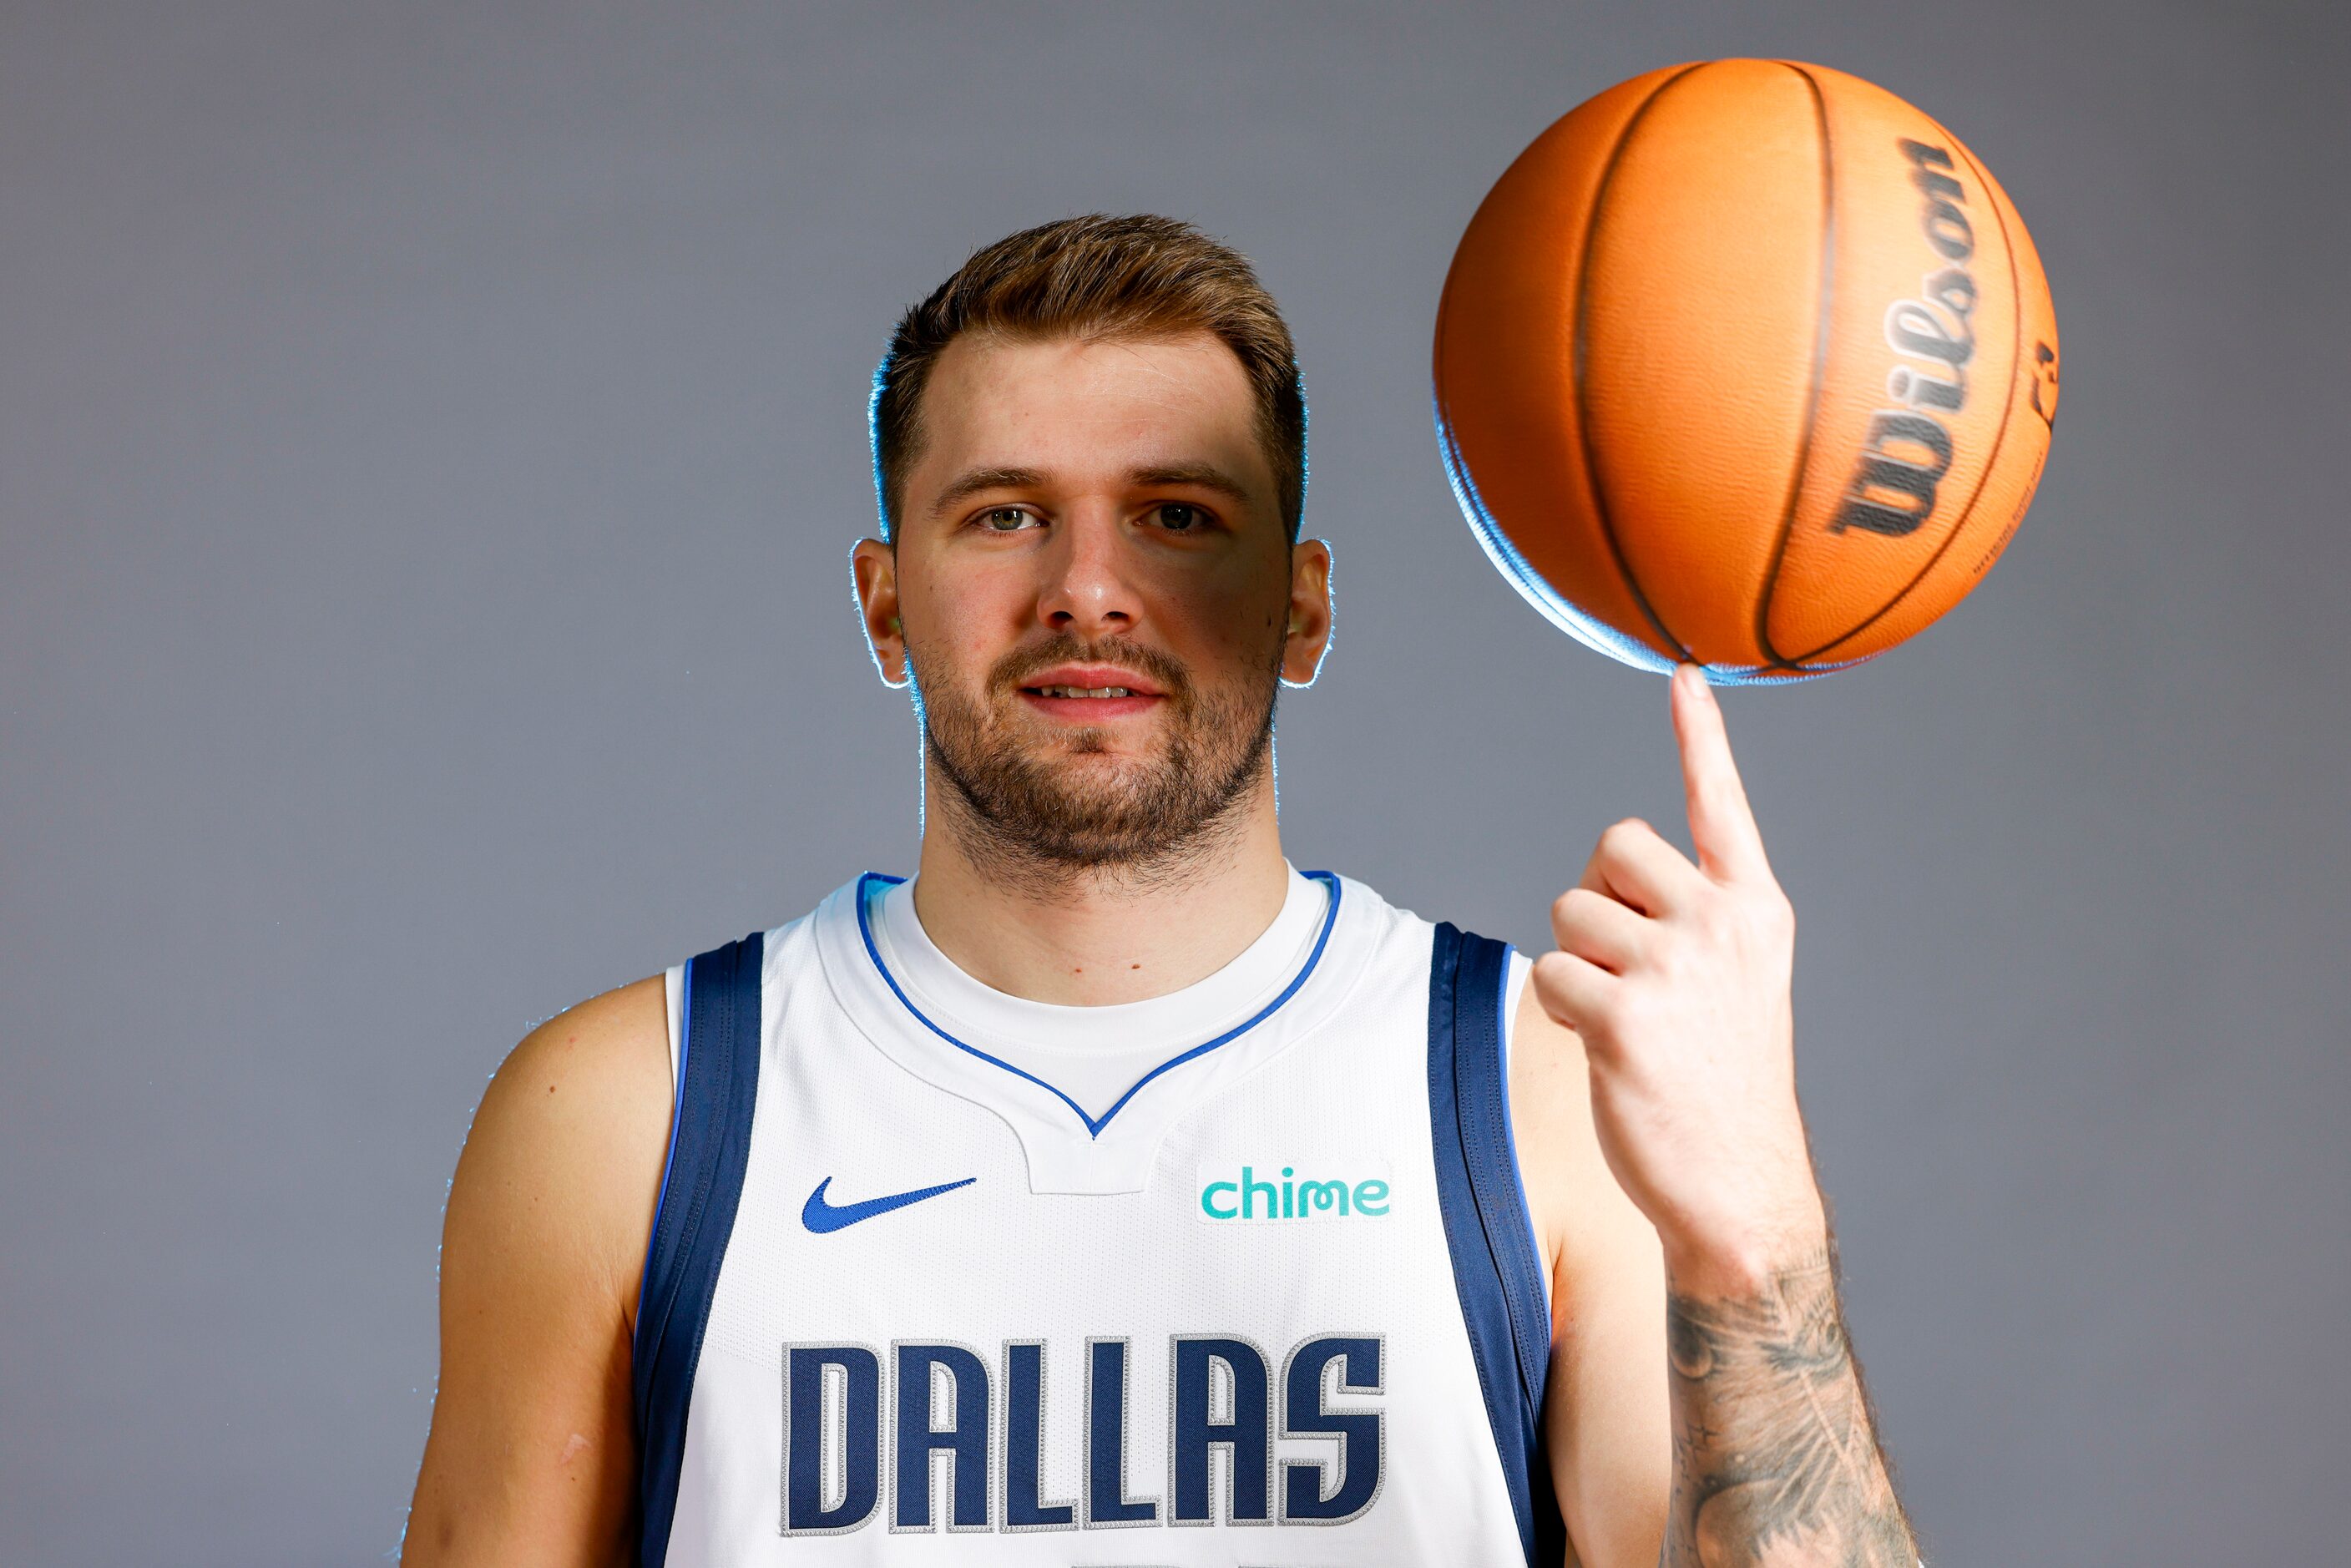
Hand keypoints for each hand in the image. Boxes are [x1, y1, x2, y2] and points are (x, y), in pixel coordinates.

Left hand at [1530, 664, 1825, 1293]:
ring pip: (1569, 910)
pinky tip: (1604, 1048)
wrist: (1737, 1183)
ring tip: (1623, 1017)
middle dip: (1597, 894)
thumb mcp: (1733, 980)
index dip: (1698, 736)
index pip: (1720, 804)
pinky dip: (1560, 1008)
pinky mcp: (1625, 1016)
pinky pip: (1551, 972)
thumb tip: (1604, 881)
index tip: (1681, 675)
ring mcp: (1676, 969)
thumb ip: (1689, 917)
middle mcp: (1722, 924)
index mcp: (1755, 908)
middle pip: (1611, 844)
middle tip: (1628, 963)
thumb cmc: (1720, 1079)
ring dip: (1575, 960)